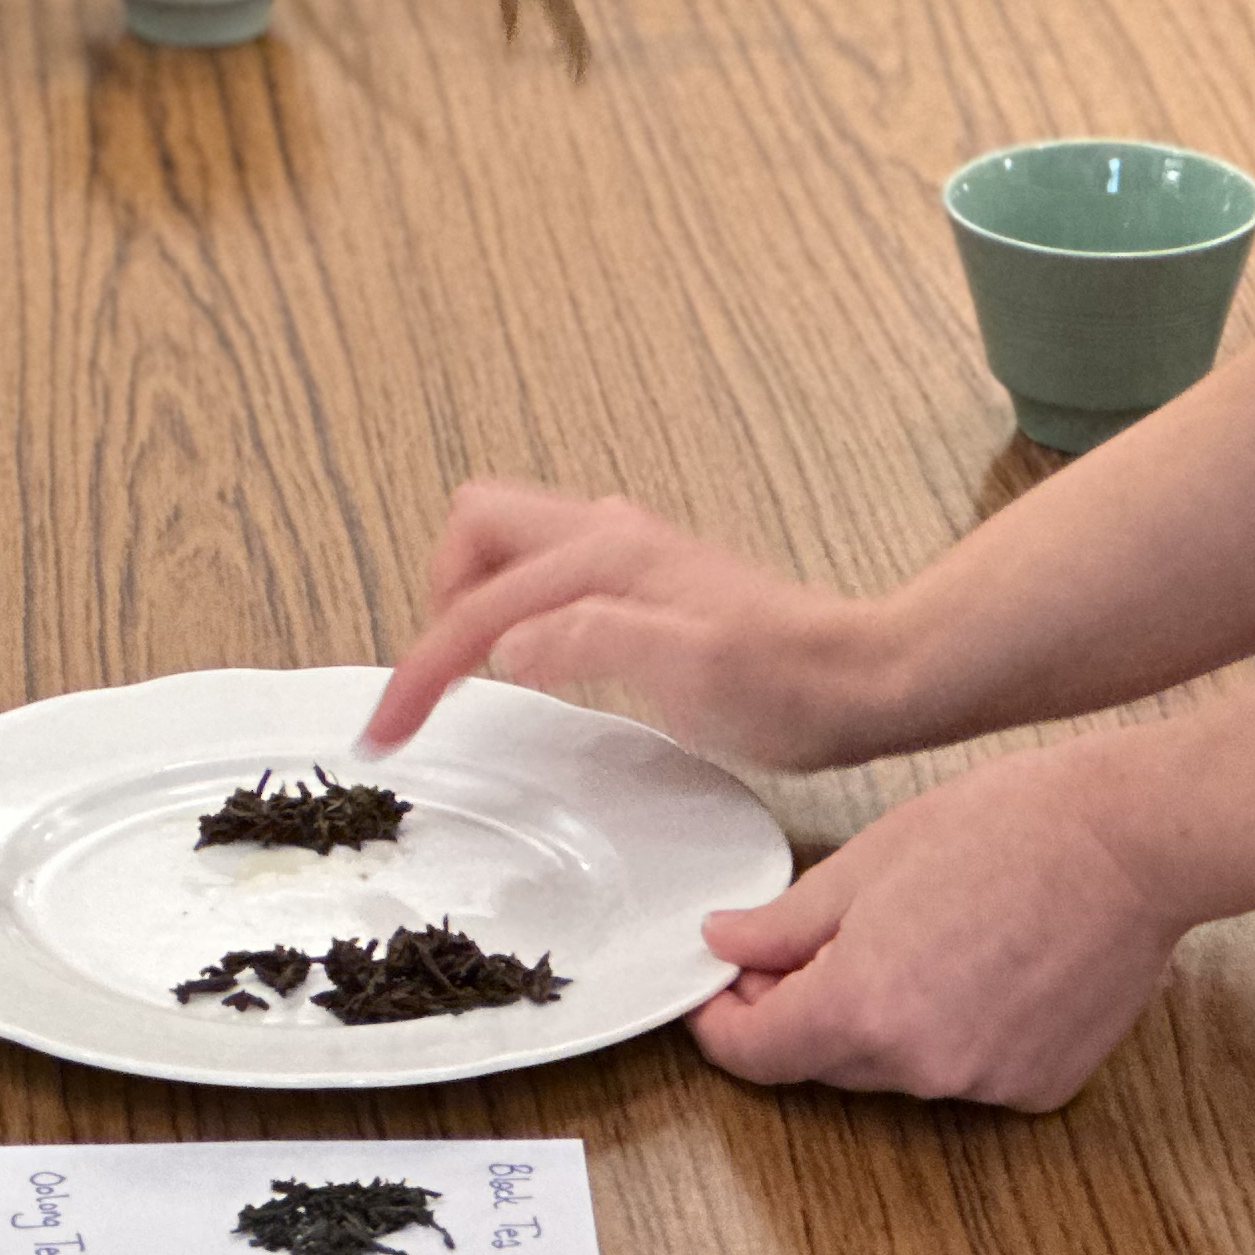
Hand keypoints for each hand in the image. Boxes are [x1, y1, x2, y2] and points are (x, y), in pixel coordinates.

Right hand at [361, 481, 904, 771]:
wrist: (866, 682)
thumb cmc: (792, 685)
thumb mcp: (693, 670)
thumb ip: (594, 642)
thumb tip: (507, 644)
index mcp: (606, 558)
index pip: (480, 605)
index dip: (423, 668)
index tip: (388, 727)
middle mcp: (608, 538)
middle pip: (475, 526)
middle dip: (441, 598)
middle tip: (444, 675)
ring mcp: (626, 554)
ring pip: (507, 542)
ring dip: (474, 597)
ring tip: (473, 671)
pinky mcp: (641, 582)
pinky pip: (546, 571)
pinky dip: (516, 607)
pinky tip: (538, 660)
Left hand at [685, 746, 1185, 1107]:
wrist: (1131, 843)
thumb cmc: (1003, 830)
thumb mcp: (865, 863)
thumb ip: (783, 923)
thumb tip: (723, 944)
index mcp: (862, 1008)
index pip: (758, 1055)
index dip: (723, 1025)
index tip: (714, 994)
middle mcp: (923, 1066)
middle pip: (824, 1062)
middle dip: (796, 1012)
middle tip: (794, 947)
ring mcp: (989, 1084)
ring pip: (896, 1067)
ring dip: (876, 1021)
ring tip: (903, 939)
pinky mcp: (1042, 1086)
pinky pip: (965, 1070)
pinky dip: (948, 1033)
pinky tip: (971, 968)